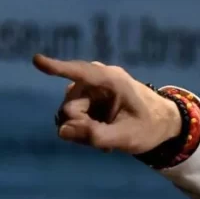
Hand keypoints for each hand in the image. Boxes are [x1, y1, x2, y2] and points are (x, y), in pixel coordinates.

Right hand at [33, 54, 181, 153]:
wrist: (163, 123)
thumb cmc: (150, 126)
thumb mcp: (128, 137)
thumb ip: (96, 135)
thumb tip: (62, 131)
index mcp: (112, 80)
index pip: (80, 72)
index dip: (57, 67)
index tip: (36, 60)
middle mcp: (96, 80)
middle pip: (70, 109)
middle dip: (82, 127)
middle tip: (106, 138)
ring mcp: (88, 89)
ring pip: (68, 115)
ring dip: (83, 130)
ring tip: (108, 138)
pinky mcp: (85, 98)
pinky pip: (71, 118)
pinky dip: (84, 130)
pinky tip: (103, 135)